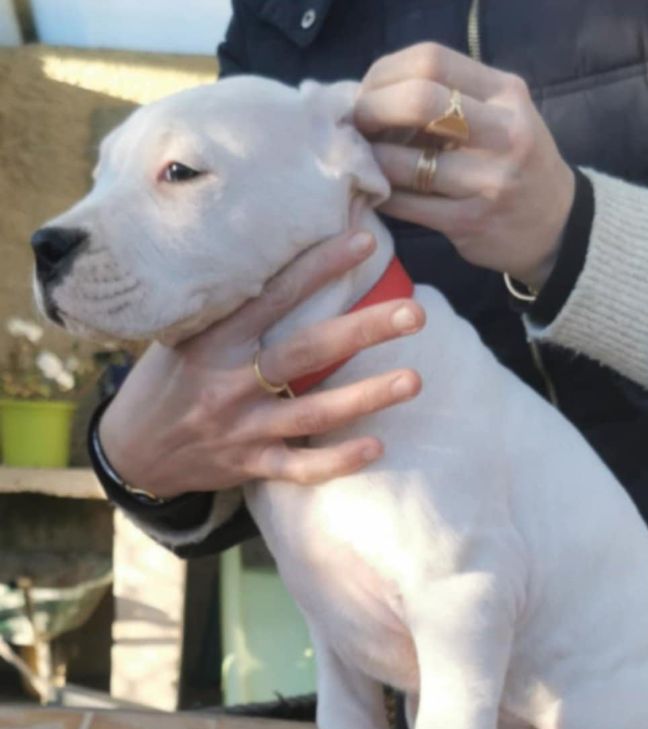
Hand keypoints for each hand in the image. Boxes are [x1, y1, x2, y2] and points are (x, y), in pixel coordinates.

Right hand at [99, 231, 422, 497]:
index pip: (275, 296)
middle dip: (362, 332)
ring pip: (312, 413)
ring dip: (366, 397)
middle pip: (306, 352)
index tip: (364, 242)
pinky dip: (337, 461)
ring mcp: (242, 428)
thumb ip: (231, 312)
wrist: (133, 452)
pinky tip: (377, 446)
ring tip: (413, 380)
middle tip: (414, 314)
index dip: (320, 267)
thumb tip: (285, 263)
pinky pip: (299, 467)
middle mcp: (230, 383)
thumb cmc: (167, 382)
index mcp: (214, 341)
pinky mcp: (249, 466)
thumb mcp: (185, 337)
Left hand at [354, 43, 574, 289]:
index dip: (386, 73)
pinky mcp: (470, 222)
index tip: (368, 91)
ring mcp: (488, 181)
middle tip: (356, 125)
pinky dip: (384, 197)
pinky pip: (410, 206)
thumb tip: (375, 91)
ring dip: (373, 160)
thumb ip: (451, 97)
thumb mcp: (501, 115)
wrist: (557, 225)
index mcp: (506, 94)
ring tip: (363, 159)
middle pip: (419, 101)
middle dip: (373, 110)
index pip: (432, 61)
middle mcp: (503, 132)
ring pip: (407, 163)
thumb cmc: (516, 162)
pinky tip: (378, 192)